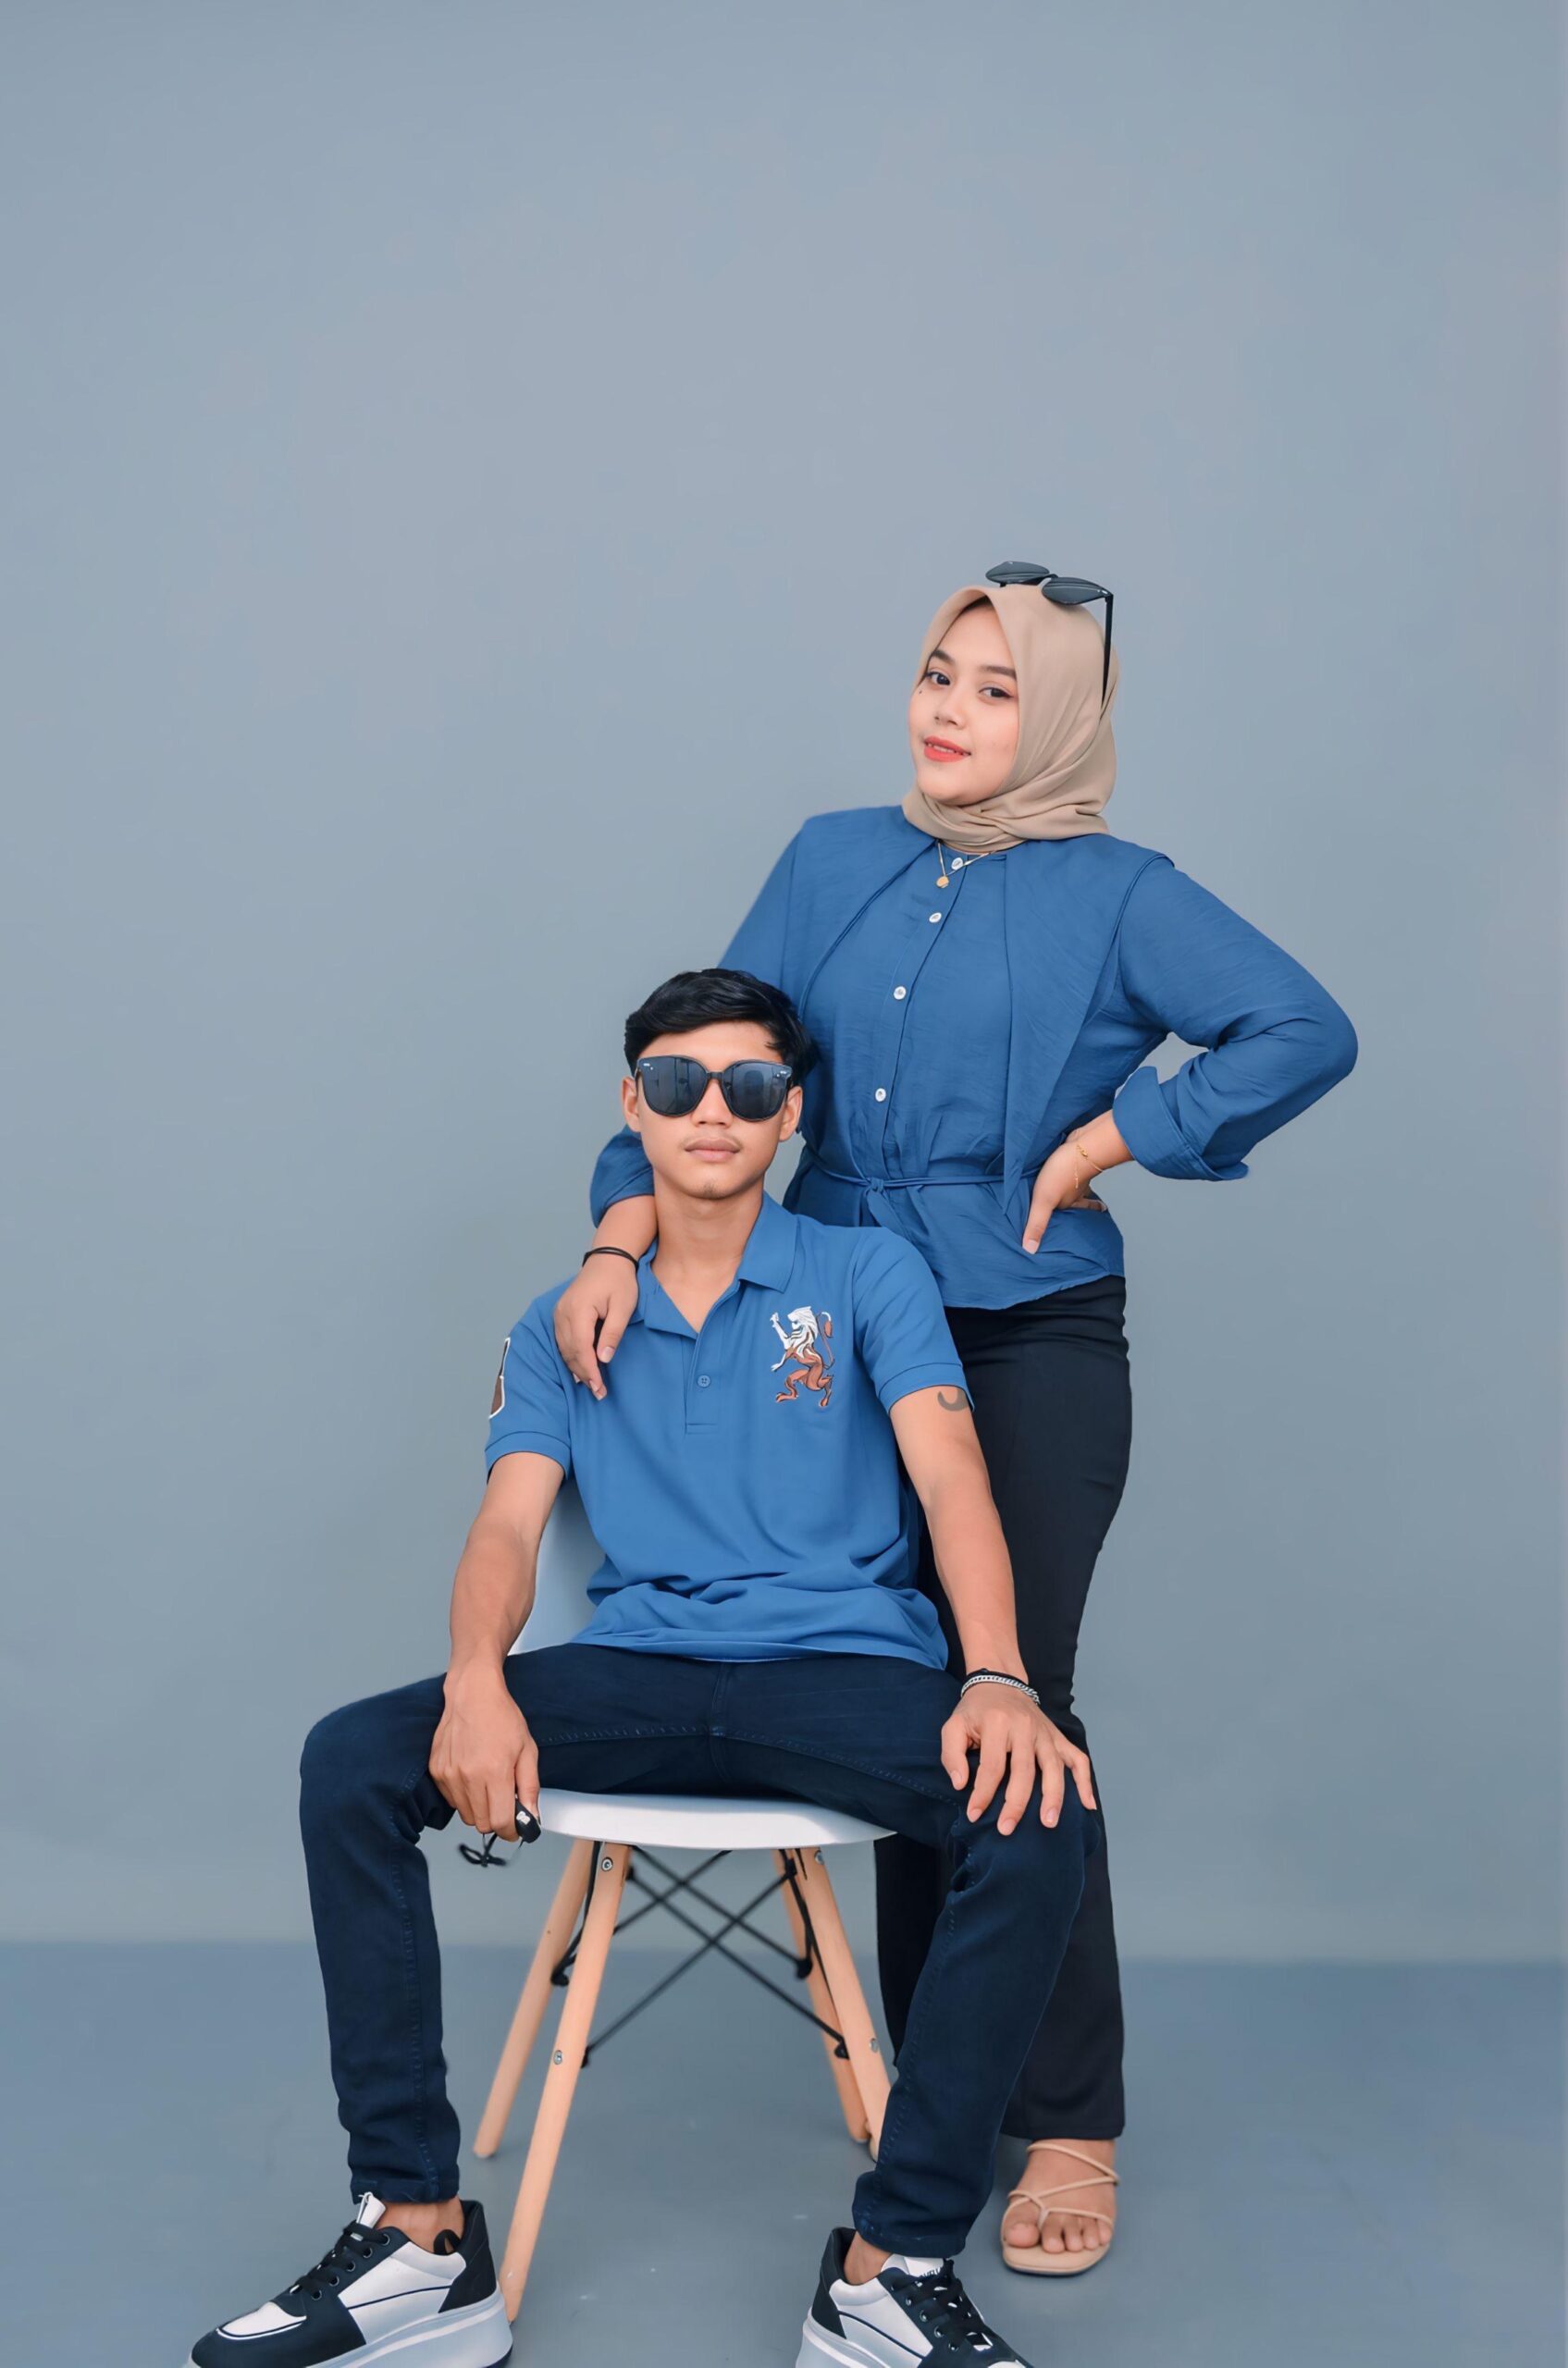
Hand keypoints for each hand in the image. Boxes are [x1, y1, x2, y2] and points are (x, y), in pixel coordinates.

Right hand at [429, 1666, 539, 1833]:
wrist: (472, 1694)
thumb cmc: (502, 1718)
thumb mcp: (528, 1750)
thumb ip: (530, 1787)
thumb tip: (531, 1818)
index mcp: (494, 1773)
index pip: (501, 1823)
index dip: (512, 1830)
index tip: (516, 1826)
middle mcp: (468, 1777)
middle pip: (482, 1824)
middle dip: (497, 1819)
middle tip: (504, 1801)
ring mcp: (449, 1775)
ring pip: (465, 1815)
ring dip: (479, 1808)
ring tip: (488, 1783)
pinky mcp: (436, 1771)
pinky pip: (451, 1800)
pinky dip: (463, 1796)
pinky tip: (472, 1774)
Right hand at [553, 1255, 640, 1397]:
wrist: (608, 1258)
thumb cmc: (619, 1281)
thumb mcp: (623, 1306)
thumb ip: (612, 1333)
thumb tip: (603, 1359)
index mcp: (578, 1310)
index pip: (581, 1348)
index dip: (590, 1371)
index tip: (600, 1388)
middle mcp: (563, 1312)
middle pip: (570, 1351)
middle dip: (583, 1374)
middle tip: (598, 1392)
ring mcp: (559, 1312)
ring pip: (563, 1347)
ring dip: (576, 1367)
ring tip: (590, 1384)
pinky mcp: (561, 1312)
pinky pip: (562, 1340)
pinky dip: (570, 1355)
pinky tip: (579, 1367)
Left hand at [939, 1684, 1096, 1833]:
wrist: (999, 1682)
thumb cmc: (975, 1711)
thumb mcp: (953, 1726)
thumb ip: (951, 1755)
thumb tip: (961, 1785)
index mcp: (997, 1723)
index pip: (992, 1766)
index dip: (983, 1794)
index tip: (974, 1815)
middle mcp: (1025, 1727)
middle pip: (1024, 1770)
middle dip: (1016, 1803)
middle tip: (1007, 1829)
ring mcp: (1045, 1732)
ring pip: (1054, 1767)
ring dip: (1053, 1797)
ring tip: (1049, 1823)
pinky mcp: (1058, 1737)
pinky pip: (1078, 1758)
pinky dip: (1085, 1781)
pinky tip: (1088, 1804)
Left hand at [1021, 1137, 1105, 1253]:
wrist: (1083, 1144)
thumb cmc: (1063, 1172)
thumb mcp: (1044, 1200)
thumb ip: (1037, 1223)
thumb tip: (1030, 1250)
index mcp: (1068, 1202)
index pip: (1071, 1216)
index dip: (1073, 1223)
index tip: (1078, 1229)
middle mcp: (1075, 1190)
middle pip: (1079, 1201)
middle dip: (1084, 1206)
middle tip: (1095, 1210)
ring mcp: (1077, 1174)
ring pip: (1077, 1184)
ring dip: (1078, 1187)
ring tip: (1080, 1189)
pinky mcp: (1074, 1157)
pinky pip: (1073, 1166)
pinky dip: (1074, 1167)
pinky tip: (1068, 1162)